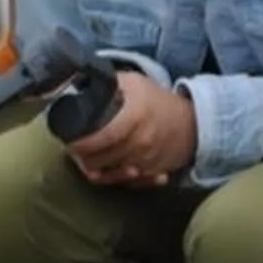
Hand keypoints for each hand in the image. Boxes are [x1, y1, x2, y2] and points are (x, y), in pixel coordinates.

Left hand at [63, 72, 198, 188]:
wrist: (192, 122)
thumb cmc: (153, 100)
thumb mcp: (131, 83)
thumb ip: (105, 83)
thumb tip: (74, 79)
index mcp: (135, 116)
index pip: (102, 137)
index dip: (82, 144)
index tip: (70, 143)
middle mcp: (143, 141)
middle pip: (104, 160)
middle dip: (85, 158)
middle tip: (76, 152)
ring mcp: (150, 160)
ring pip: (114, 174)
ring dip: (99, 170)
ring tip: (88, 160)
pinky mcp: (156, 173)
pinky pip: (132, 184)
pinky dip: (119, 180)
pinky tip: (109, 172)